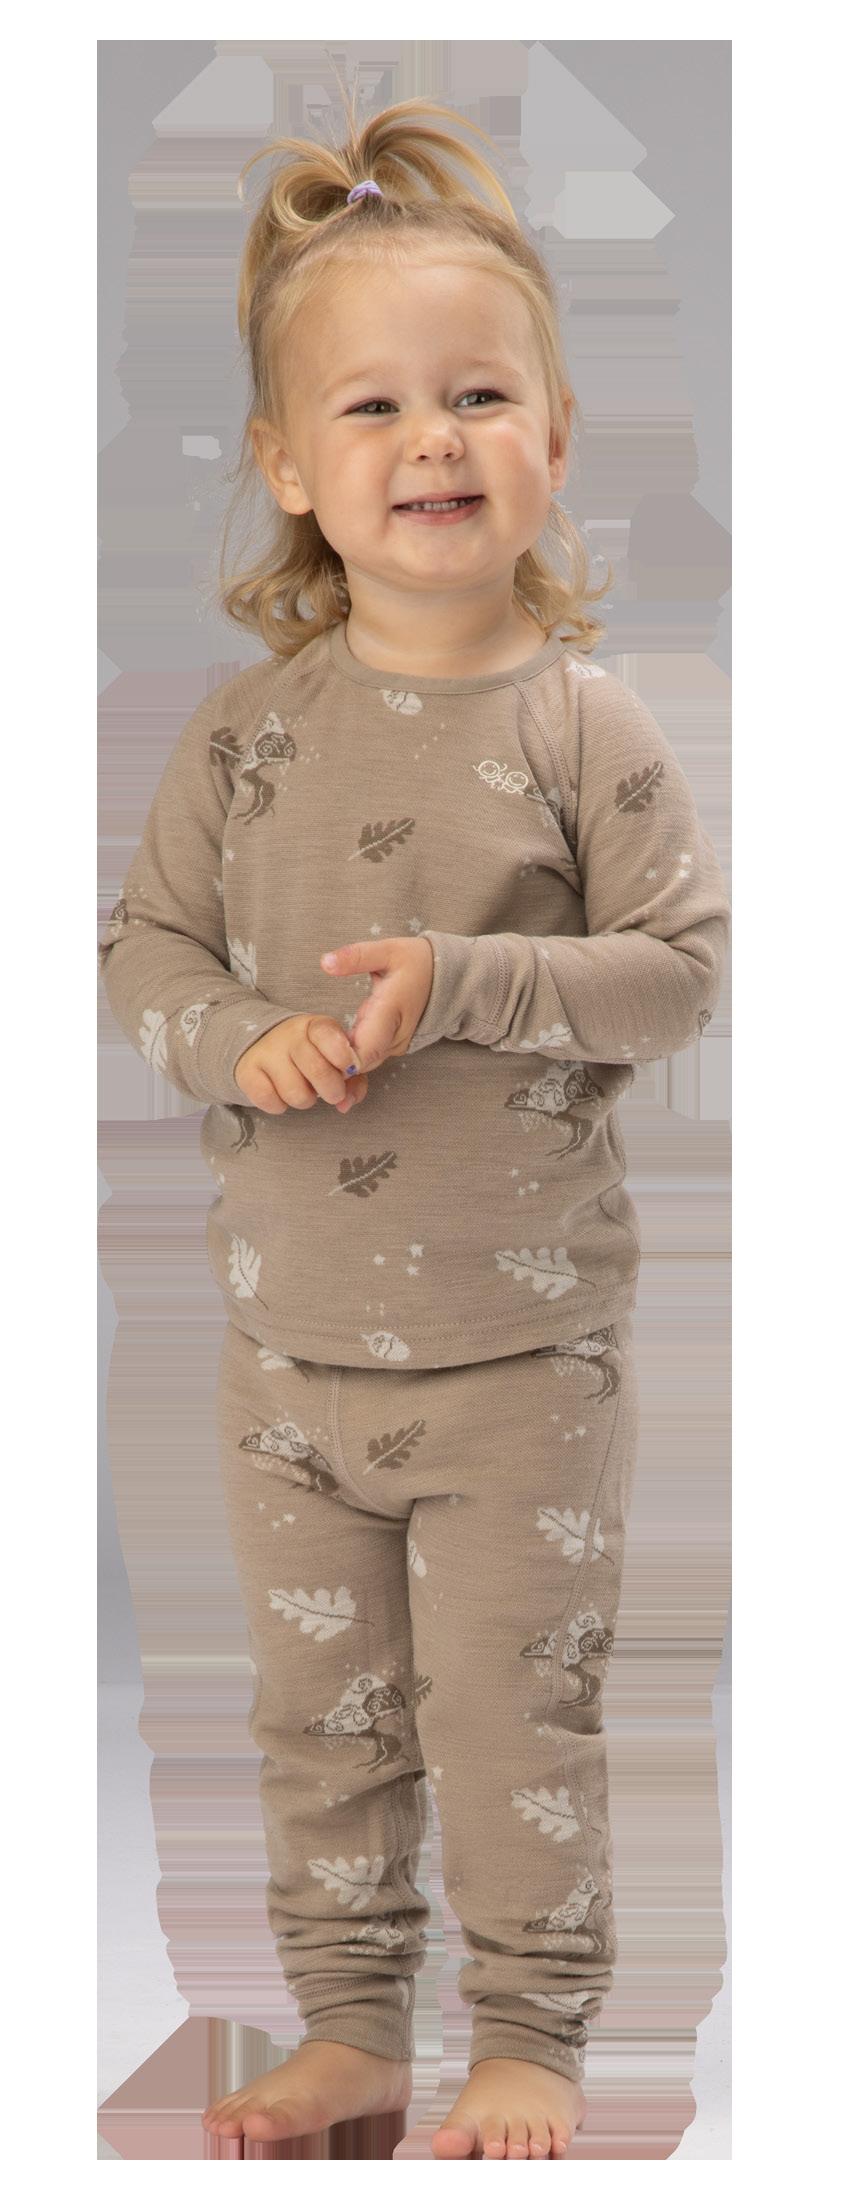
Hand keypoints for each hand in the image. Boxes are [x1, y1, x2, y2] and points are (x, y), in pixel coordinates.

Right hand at [233, 1014, 369, 1113]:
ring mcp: (266, 1053)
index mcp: (315, 1026)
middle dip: (332, 1090)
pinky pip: (270, 1102)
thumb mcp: (335, 1057)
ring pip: (295, 1094)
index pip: (328, 1035)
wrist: (262, 1044)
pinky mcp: (247, 1072)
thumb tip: (346, 1104)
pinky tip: (280, 1092)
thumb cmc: (310, 1055)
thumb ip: (352, 1079)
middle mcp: (289, 1035)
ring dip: (304, 1099)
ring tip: (302, 1089)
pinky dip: (279, 1105)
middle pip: (317, 1070)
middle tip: (332, 1092)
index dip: (343, 1056)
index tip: (349, 1069)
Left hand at [320, 936, 433, 1068]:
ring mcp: (396, 1044)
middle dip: (334, 1065)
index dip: (341, 1060)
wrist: (448, 978)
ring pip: (365, 1064)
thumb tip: (325, 962)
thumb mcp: (387, 950)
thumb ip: (356, 957)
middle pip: (362, 1063)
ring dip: (342, 1063)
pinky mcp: (394, 1047)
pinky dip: (352, 1059)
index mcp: (391, 1010)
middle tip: (307, 1057)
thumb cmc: (416, 962)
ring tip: (316, 1056)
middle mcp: (395, 1035)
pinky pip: (370, 1059)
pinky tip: (334, 1052)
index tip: (318, 1052)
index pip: (365, 1049)